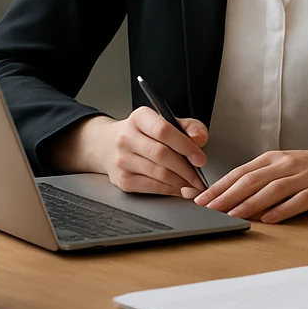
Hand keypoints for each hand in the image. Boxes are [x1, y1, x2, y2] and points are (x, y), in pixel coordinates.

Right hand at [54, 108, 209, 196]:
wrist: (107, 145)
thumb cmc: (142, 134)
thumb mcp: (164, 122)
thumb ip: (188, 127)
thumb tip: (200, 138)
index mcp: (140, 118)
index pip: (164, 130)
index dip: (186, 146)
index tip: (200, 159)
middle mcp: (127, 137)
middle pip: (162, 154)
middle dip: (186, 169)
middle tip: (200, 178)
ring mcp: (122, 159)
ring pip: (158, 174)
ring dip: (181, 182)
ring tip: (193, 185)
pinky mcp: (122, 179)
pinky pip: (151, 187)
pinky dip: (169, 190)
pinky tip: (178, 189)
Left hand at [194, 145, 307, 223]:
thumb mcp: (281, 166)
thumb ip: (258, 179)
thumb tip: (228, 196)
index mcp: (272, 159)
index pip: (239, 172)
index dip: (218, 187)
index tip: (200, 200)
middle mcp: (284, 165)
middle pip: (250, 180)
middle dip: (226, 196)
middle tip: (208, 210)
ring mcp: (302, 178)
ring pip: (271, 190)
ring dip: (249, 204)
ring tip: (232, 216)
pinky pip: (297, 201)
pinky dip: (281, 210)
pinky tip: (268, 219)